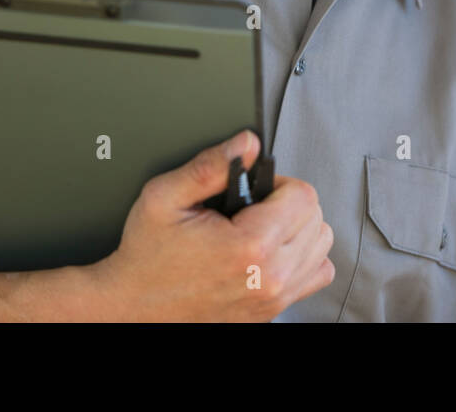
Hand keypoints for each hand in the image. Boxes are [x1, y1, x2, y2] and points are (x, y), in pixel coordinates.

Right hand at [87, 129, 334, 320]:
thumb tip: (247, 143)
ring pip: (321, 244)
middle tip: (251, 209)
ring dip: (297, 229)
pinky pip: (317, 273)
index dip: (277, 182)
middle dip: (287, 203)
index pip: (304, 196)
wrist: (134, 306)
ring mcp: (274, 298)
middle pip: (316, 217)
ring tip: (261, 227)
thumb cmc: (148, 255)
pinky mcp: (273, 310)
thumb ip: (210, 165)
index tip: (252, 191)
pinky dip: (302, 257)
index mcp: (249, 247)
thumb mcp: (164, 197)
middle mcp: (270, 277)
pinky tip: (273, 250)